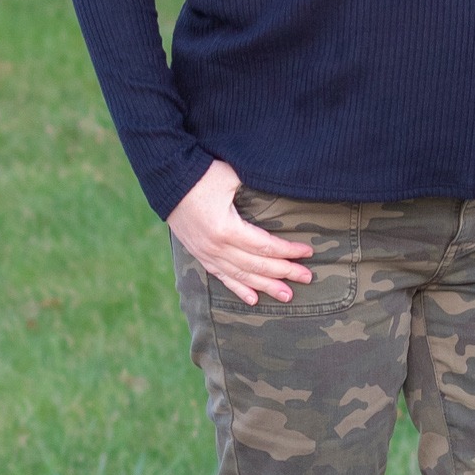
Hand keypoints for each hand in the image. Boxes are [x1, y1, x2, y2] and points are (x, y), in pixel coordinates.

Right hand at [167, 160, 313, 305]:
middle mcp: (216, 248)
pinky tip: (254, 299)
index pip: (265, 246)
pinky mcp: (200, 254)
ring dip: (266, 286)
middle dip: (284, 272)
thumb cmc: (201, 174)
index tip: (308, 252)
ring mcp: (207, 254)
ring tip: (287, 295)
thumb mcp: (231, 177)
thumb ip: (256, 189)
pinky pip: (222, 276)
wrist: (166, 179)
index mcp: (226, 230)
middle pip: (257, 265)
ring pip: (241, 276)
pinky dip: (239, 288)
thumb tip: (282, 192)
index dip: (288, 251)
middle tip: (307, 277)